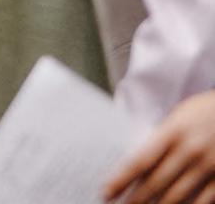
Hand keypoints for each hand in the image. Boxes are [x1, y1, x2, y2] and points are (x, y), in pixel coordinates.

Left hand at [110, 89, 214, 203]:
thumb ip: (160, 140)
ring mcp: (210, 166)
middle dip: (136, 199)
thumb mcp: (177, 119)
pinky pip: (203, 201)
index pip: (140, 161)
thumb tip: (136, 167)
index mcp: (173, 132)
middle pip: (156, 183)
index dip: (121, 180)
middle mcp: (190, 150)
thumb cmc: (202, 114)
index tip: (106, 193)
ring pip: (178, 196)